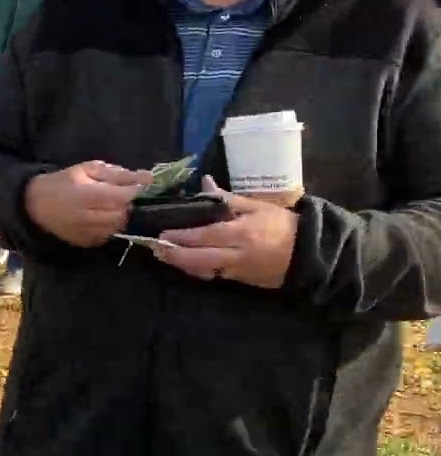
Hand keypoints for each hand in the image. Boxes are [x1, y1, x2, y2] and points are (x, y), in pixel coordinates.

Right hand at [24, 160, 152, 247]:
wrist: (35, 205)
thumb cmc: (62, 182)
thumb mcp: (86, 170)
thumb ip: (116, 174)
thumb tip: (146, 177)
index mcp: (86, 195)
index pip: (122, 196)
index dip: (135, 191)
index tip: (140, 184)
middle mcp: (88, 218)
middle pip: (123, 214)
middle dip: (127, 204)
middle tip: (121, 194)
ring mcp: (87, 233)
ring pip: (118, 227)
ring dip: (120, 215)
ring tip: (110, 205)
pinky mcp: (87, 243)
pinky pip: (108, 235)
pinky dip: (110, 226)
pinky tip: (100, 216)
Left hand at [154, 176, 297, 287]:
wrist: (308, 253)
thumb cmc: (281, 224)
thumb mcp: (255, 206)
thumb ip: (226, 199)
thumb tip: (204, 183)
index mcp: (240, 233)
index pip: (205, 236)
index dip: (182, 237)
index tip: (163, 234)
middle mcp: (237, 255)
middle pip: (200, 259)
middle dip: (175, 255)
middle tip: (156, 249)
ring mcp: (238, 270)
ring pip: (205, 271)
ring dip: (184, 265)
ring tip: (165, 256)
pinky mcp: (241, 280)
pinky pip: (215, 276)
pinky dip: (199, 271)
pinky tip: (187, 264)